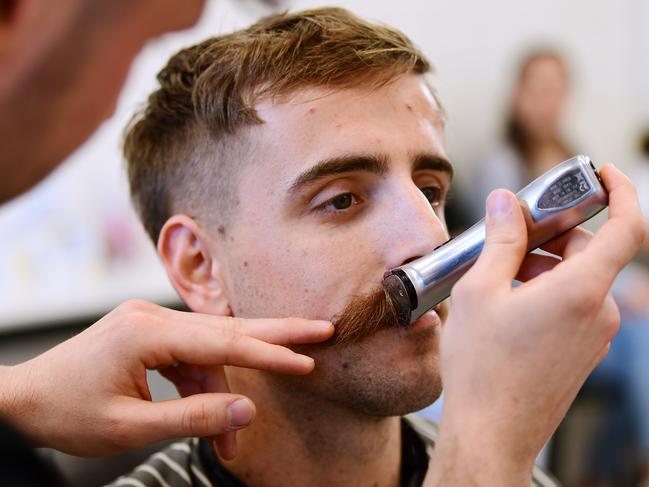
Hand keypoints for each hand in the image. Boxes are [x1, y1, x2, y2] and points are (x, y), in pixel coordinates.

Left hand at [0, 300, 332, 456]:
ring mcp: (150, 323)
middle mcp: (152, 317)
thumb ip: (192, 418)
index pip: (222, 343)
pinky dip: (204, 388)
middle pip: (227, 328)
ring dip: (225, 393)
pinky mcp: (148, 335)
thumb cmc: (65, 413)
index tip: (307, 359)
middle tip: (321, 329)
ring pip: (208, 353)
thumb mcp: (128, 428)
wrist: (20, 400)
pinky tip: (212, 415)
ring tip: (232, 441)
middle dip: (276, 334)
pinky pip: (188, 359)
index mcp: (146, 333)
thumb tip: (247, 411)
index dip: (268, 353)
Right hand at [426, 164, 645, 485]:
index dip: (620, 191)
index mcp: (581, 291)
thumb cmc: (482, 368)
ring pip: (577, 279)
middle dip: (551, 236)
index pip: (627, 227)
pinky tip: (507, 304)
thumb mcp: (479, 292)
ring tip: (496, 279)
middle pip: (589, 251)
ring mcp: (596, 335)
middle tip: (508, 236)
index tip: (600, 174)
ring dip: (543, 266)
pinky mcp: (583, 351)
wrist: (492, 433)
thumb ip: (499, 241)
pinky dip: (547, 291)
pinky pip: (574, 304)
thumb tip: (503, 201)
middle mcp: (601, 312)